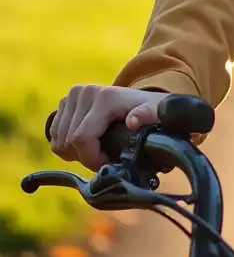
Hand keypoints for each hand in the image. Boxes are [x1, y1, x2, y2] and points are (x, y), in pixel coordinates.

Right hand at [49, 85, 166, 171]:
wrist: (141, 99)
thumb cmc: (151, 111)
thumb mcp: (156, 114)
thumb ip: (147, 116)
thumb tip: (132, 121)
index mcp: (104, 97)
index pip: (81, 138)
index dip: (91, 159)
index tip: (107, 164)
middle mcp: (84, 92)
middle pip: (68, 141)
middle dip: (85, 157)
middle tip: (103, 158)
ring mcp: (73, 95)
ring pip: (58, 140)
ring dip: (75, 153)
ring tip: (97, 150)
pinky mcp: (65, 101)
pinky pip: (54, 134)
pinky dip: (66, 146)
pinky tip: (85, 144)